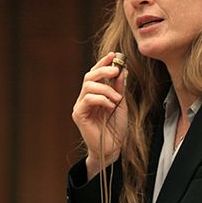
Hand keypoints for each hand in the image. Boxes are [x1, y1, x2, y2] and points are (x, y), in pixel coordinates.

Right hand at [72, 52, 127, 179]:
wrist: (114, 147)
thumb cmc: (116, 127)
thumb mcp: (121, 104)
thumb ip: (119, 88)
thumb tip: (122, 70)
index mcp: (95, 94)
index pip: (95, 73)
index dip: (103, 63)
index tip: (114, 54)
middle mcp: (85, 98)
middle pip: (89, 76)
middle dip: (103, 70)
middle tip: (116, 71)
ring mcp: (80, 106)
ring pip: (89, 86)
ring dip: (106, 89)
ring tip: (117, 98)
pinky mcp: (79, 115)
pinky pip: (88, 99)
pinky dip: (102, 99)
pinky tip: (110, 106)